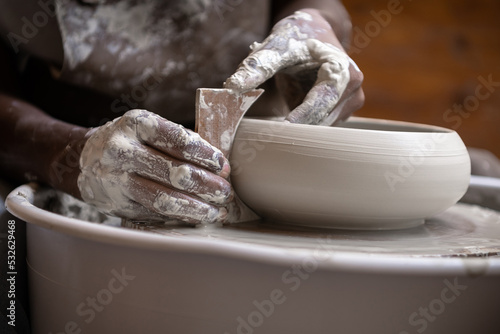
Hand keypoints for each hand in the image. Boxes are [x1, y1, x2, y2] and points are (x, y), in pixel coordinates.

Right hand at [77, 109, 232, 224]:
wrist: (84, 159)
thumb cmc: (131, 141)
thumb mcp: (148, 129)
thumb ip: (179, 142)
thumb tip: (219, 166)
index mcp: (136, 124)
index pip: (178, 140)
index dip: (205, 155)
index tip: (223, 166)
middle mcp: (122, 150)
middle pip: (174, 172)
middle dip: (206, 185)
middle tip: (226, 192)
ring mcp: (116, 179)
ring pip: (164, 199)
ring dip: (197, 208)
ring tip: (218, 212)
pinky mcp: (117, 203)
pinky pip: (155, 213)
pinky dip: (181, 216)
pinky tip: (198, 216)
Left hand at [225, 9, 363, 124]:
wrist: (315, 32)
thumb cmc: (299, 36)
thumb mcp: (277, 45)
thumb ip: (259, 65)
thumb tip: (233, 85)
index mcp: (343, 72)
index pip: (322, 102)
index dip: (301, 117)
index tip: (280, 130)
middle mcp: (352, 90)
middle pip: (322, 119)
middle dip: (296, 127)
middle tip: (267, 136)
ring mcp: (349, 103)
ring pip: (321, 127)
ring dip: (299, 128)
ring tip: (274, 128)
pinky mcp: (341, 111)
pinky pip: (319, 125)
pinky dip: (302, 126)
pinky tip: (285, 123)